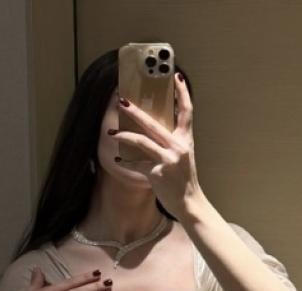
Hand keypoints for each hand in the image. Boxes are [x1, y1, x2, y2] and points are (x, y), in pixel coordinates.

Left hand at [113, 73, 201, 216]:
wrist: (189, 203)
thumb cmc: (184, 180)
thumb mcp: (183, 156)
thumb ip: (171, 142)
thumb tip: (154, 129)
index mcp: (186, 140)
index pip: (186, 111)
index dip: (182, 93)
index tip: (176, 77)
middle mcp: (178, 147)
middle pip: (154, 123)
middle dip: (135, 111)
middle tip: (121, 101)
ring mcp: (168, 160)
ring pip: (143, 142)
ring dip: (124, 135)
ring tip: (111, 132)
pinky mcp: (158, 174)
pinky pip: (138, 165)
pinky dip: (126, 162)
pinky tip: (117, 159)